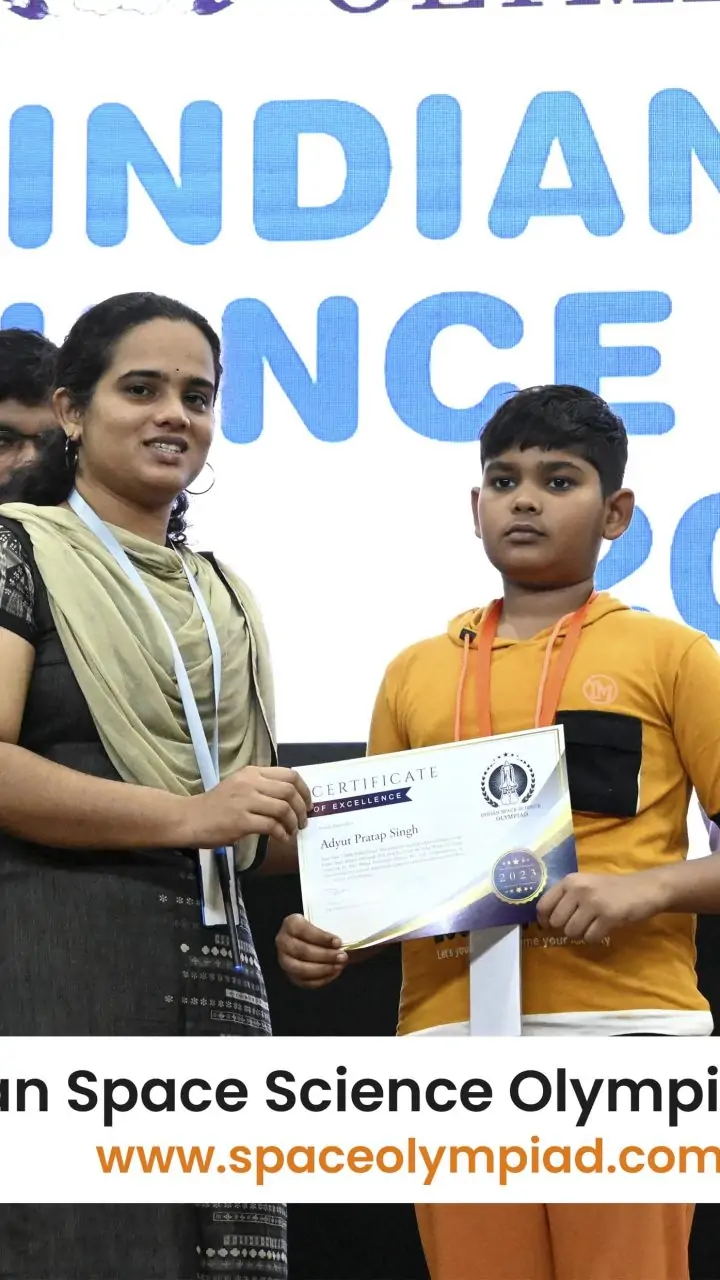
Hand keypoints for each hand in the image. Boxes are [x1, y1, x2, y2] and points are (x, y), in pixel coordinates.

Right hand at [184, 766, 311, 847]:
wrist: (190, 818)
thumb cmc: (216, 805)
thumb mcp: (240, 786)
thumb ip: (262, 788)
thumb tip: (291, 800)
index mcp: (252, 772)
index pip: (289, 774)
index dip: (305, 790)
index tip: (308, 803)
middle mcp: (250, 783)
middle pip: (289, 790)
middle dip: (302, 808)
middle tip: (303, 820)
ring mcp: (245, 801)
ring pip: (283, 808)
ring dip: (293, 822)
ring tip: (293, 830)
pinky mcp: (240, 821)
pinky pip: (271, 826)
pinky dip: (281, 833)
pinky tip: (282, 838)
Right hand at [276, 913, 347, 988]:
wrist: (314, 939)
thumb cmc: (323, 928)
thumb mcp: (327, 920)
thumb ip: (336, 924)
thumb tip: (354, 930)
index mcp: (290, 923)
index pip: (302, 930)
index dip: (320, 937)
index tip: (338, 942)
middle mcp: (283, 942)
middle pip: (301, 951)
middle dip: (324, 955)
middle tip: (343, 956)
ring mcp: (285, 961)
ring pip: (300, 969)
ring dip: (322, 969)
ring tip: (339, 966)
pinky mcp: (291, 976)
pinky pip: (305, 982)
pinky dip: (321, 979)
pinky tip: (334, 973)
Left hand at [536, 871, 667, 943]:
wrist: (644, 889)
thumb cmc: (612, 888)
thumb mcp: (585, 885)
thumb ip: (566, 897)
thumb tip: (544, 920)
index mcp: (570, 881)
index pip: (544, 905)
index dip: (543, 920)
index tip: (548, 926)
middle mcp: (579, 890)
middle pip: (557, 922)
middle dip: (567, 927)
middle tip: (581, 923)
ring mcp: (593, 903)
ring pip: (572, 932)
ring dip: (581, 933)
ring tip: (593, 924)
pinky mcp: (608, 917)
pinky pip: (590, 938)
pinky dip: (595, 937)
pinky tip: (604, 927)